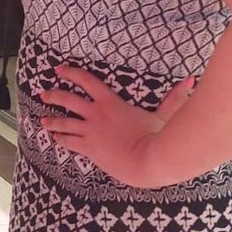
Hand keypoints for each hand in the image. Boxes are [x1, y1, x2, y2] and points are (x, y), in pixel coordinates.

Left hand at [40, 66, 196, 188]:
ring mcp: (90, 132)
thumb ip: (173, 98)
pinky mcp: (89, 149)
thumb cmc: (156, 137)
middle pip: (67, 100)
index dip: (71, 73)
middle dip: (53, 95)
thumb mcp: (163, 114)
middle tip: (43, 93)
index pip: (86, 81)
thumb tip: (189, 81)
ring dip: (52, 121)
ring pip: (63, 123)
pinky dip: (60, 139)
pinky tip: (54, 138)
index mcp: (110, 102)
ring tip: (42, 120)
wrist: (147, 161)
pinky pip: (69, 143)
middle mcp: (95, 114)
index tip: (59, 69)